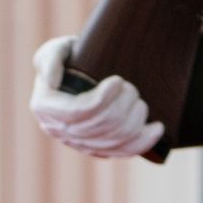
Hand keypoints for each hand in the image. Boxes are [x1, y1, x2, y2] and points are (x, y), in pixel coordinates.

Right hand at [27, 37, 161, 159]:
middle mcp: (59, 130)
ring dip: (134, 119)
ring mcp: (79, 143)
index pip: (78, 112)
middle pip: (100, 127)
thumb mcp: (55, 50)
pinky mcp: (99, 150)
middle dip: (122, 106)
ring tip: (140, 101)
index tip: (118, 80)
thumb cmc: (69, 58)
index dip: (102, 99)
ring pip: (115, 139)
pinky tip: (157, 127)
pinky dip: (144, 141)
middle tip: (131, 87)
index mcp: (45, 107)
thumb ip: (50, 58)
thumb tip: (52, 81)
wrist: (82, 76)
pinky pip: (124, 152)